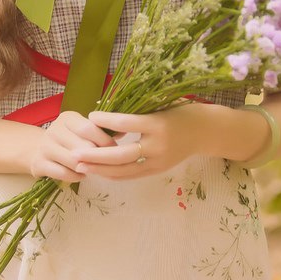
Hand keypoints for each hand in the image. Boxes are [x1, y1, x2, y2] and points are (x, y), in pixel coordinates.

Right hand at [29, 109, 118, 181]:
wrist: (35, 149)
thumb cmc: (68, 139)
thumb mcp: (81, 129)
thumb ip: (101, 130)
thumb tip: (125, 131)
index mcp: (67, 118)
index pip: (89, 128)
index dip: (105, 141)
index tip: (115, 149)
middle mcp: (54, 130)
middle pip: (83, 147)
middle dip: (98, 157)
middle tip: (107, 163)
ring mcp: (45, 147)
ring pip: (74, 161)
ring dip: (87, 168)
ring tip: (94, 168)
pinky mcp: (38, 164)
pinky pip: (64, 174)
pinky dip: (76, 177)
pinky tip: (81, 175)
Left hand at [72, 105, 199, 179]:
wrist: (205, 131)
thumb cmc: (181, 112)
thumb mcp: (162, 104)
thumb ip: (138, 109)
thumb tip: (108, 107)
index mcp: (158, 124)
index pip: (126, 123)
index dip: (106, 121)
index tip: (90, 116)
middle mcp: (158, 145)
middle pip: (121, 154)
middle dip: (95, 156)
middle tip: (74, 154)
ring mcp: (158, 161)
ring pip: (124, 170)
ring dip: (99, 170)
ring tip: (79, 166)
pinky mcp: (157, 170)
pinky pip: (131, 175)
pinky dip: (113, 174)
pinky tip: (97, 172)